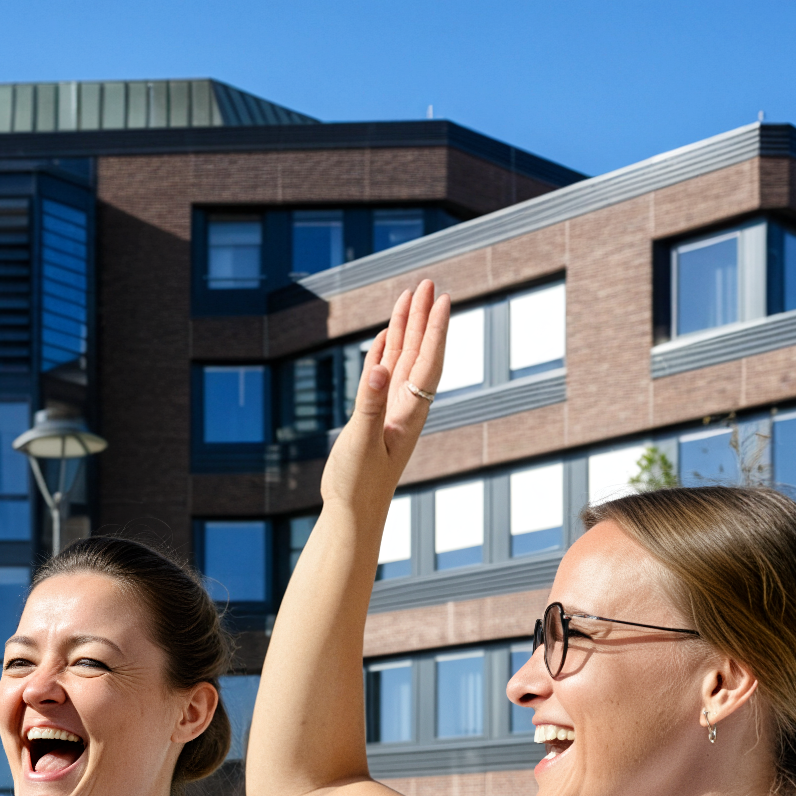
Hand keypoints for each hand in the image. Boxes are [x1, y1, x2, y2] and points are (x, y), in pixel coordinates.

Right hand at [319, 280, 450, 511]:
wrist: (353, 513)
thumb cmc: (358, 483)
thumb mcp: (361, 441)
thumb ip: (369, 404)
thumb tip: (380, 367)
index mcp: (408, 411)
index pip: (427, 361)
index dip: (435, 329)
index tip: (442, 298)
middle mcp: (405, 407)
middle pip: (419, 352)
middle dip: (423, 318)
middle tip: (427, 283)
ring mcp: (391, 411)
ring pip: (402, 360)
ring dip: (406, 330)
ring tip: (408, 298)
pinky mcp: (375, 418)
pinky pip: (383, 376)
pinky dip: (385, 353)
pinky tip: (384, 338)